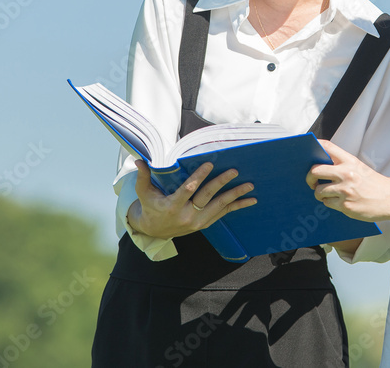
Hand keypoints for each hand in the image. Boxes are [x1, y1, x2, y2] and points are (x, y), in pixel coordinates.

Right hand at [127, 160, 255, 239]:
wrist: (154, 231)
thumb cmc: (150, 206)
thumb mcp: (143, 192)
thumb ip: (142, 176)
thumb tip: (139, 160)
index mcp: (172, 206)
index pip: (188, 190)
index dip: (199, 177)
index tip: (210, 164)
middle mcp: (187, 216)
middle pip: (207, 197)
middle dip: (221, 183)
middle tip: (234, 171)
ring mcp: (198, 222)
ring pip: (219, 206)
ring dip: (235, 195)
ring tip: (249, 185)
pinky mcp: (205, 224)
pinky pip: (223, 214)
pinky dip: (237, 206)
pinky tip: (250, 200)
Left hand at [306, 140, 389, 221]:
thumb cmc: (376, 185)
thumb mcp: (361, 169)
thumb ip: (343, 166)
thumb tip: (321, 166)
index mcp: (351, 161)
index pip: (328, 147)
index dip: (315, 145)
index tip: (306, 149)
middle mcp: (347, 174)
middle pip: (315, 170)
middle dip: (309, 177)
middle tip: (311, 181)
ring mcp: (345, 190)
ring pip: (319, 190)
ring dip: (319, 193)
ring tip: (325, 194)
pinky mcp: (346, 205)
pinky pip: (327, 203)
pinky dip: (329, 203)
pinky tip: (337, 202)